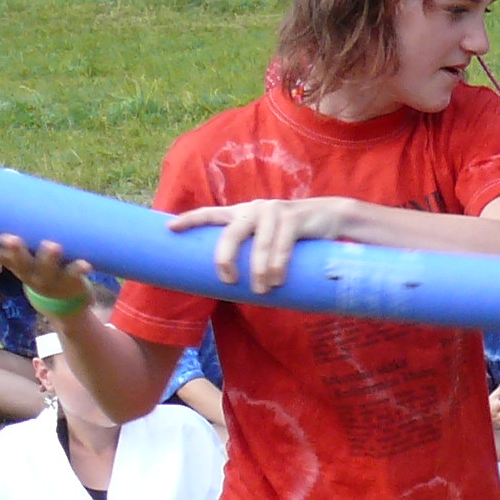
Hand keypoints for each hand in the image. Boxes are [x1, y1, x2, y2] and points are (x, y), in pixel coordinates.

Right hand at [0, 232, 97, 301]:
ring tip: (52, 245)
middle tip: (9, 239)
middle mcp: (31, 272)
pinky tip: (87, 263)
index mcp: (16, 265)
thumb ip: (3, 244)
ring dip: (49, 256)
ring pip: (48, 266)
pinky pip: (75, 272)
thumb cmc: (39, 272)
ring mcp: (51, 277)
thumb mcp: (19, 261)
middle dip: (15, 249)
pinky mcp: (72, 279)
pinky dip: (80, 268)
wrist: (64, 305)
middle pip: (20, 260)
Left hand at [169, 196, 353, 292]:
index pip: (211, 214)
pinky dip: (279, 265)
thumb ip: (250, 252)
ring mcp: (274, 212)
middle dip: (226, 257)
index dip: (190, 220)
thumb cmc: (292, 236)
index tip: (170, 229)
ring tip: (261, 290)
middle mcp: (254, 209)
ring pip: (260, 244)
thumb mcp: (267, 239)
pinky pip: (283, 244)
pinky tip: (277, 280)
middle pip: (232, 232)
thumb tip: (231, 285)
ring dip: (259, 270)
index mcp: (242, 213)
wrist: (330, 217)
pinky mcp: (294, 218)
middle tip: (228, 280)